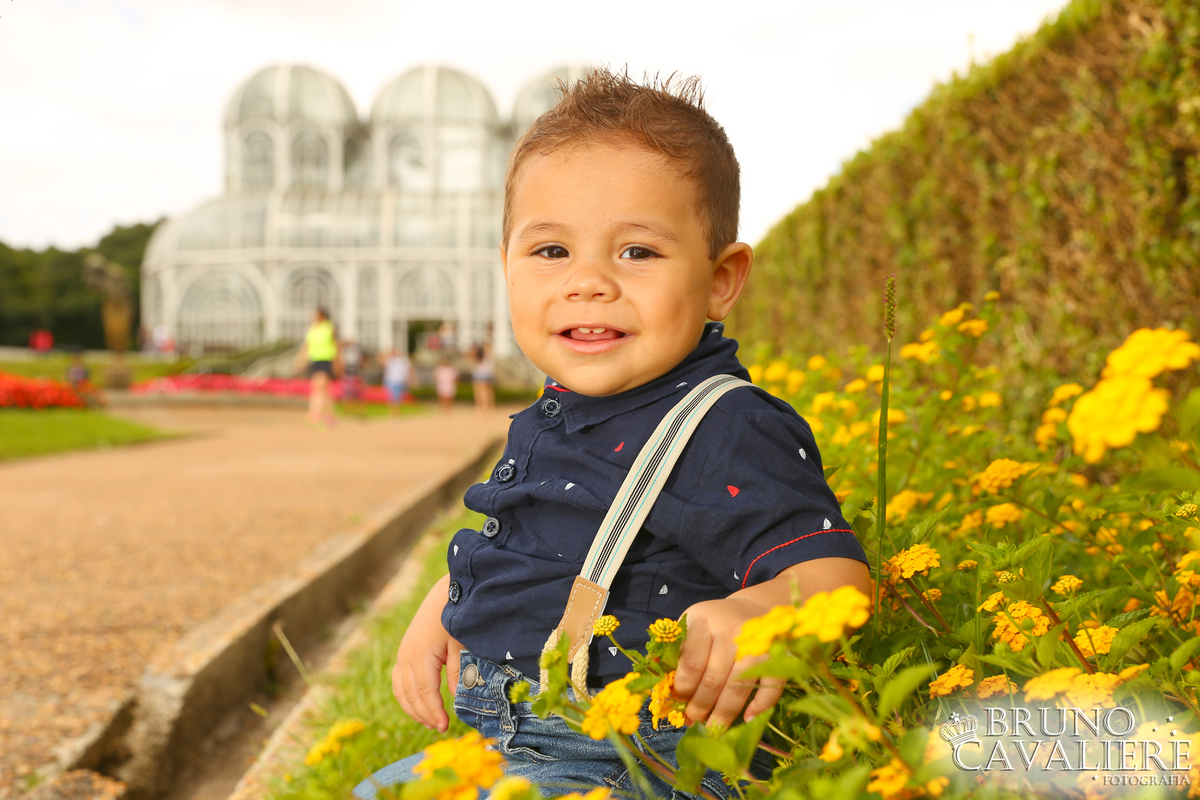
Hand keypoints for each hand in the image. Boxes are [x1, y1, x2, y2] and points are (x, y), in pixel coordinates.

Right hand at [392, 575, 463, 731]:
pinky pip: (398, 682)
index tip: (445, 725)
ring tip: (430, 722)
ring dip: (414, 709)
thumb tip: (455, 697)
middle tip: (441, 727)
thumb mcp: (460, 644)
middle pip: (412, 695)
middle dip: (425, 714)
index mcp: (422, 655)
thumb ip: (458, 671)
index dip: (434, 711)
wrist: (443, 594)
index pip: (425, 692)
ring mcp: (402, 655)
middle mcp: (407, 657)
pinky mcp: (403, 654)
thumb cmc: (455, 618)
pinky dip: (405, 697)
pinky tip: (417, 707)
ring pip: (402, 691)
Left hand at [671, 595, 782, 728]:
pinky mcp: (776, 654)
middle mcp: (730, 631)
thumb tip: (655, 684)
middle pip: (713, 679)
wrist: (750, 609)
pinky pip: (771, 685)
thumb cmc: (712, 625)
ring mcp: (755, 643)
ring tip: (713, 729)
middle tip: (692, 722)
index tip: (677, 702)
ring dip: (724, 713)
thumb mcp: (688, 628)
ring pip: (738, 686)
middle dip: (700, 706)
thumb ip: (672, 653)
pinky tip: (748, 719)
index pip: (691, 663)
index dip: (683, 688)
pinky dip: (761, 705)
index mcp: (703, 622)